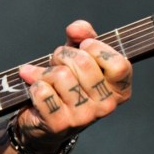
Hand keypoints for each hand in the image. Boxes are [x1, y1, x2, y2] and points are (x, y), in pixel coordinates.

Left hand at [13, 21, 132, 153]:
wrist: (44, 119)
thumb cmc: (67, 85)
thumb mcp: (80, 56)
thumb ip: (84, 36)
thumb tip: (77, 29)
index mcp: (120, 90)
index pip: (118, 64)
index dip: (97, 48)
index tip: (84, 46)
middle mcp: (107, 106)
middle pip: (84, 63)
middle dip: (63, 55)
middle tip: (58, 62)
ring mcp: (84, 117)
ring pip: (61, 76)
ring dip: (47, 72)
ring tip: (47, 78)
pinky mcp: (60, 124)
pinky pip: (43, 91)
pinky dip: (34, 84)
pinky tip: (36, 89)